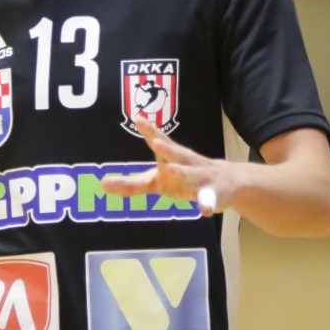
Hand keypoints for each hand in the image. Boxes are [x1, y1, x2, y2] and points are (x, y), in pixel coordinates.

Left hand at [100, 119, 230, 216]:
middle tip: (155, 141)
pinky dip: (206, 204)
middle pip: (175, 153)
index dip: (150, 130)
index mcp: (172, 157)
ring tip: (172, 169)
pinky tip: (204, 211)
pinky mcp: (212, 194)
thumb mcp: (157, 181)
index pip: (160, 141)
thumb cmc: (184, 177)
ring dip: (182, 171)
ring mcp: (201, 177)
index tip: (139, 118)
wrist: (227, 182)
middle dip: (165, 148)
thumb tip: (102, 184)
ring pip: (191, 174)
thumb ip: (132, 184)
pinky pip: (208, 199)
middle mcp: (187, 162)